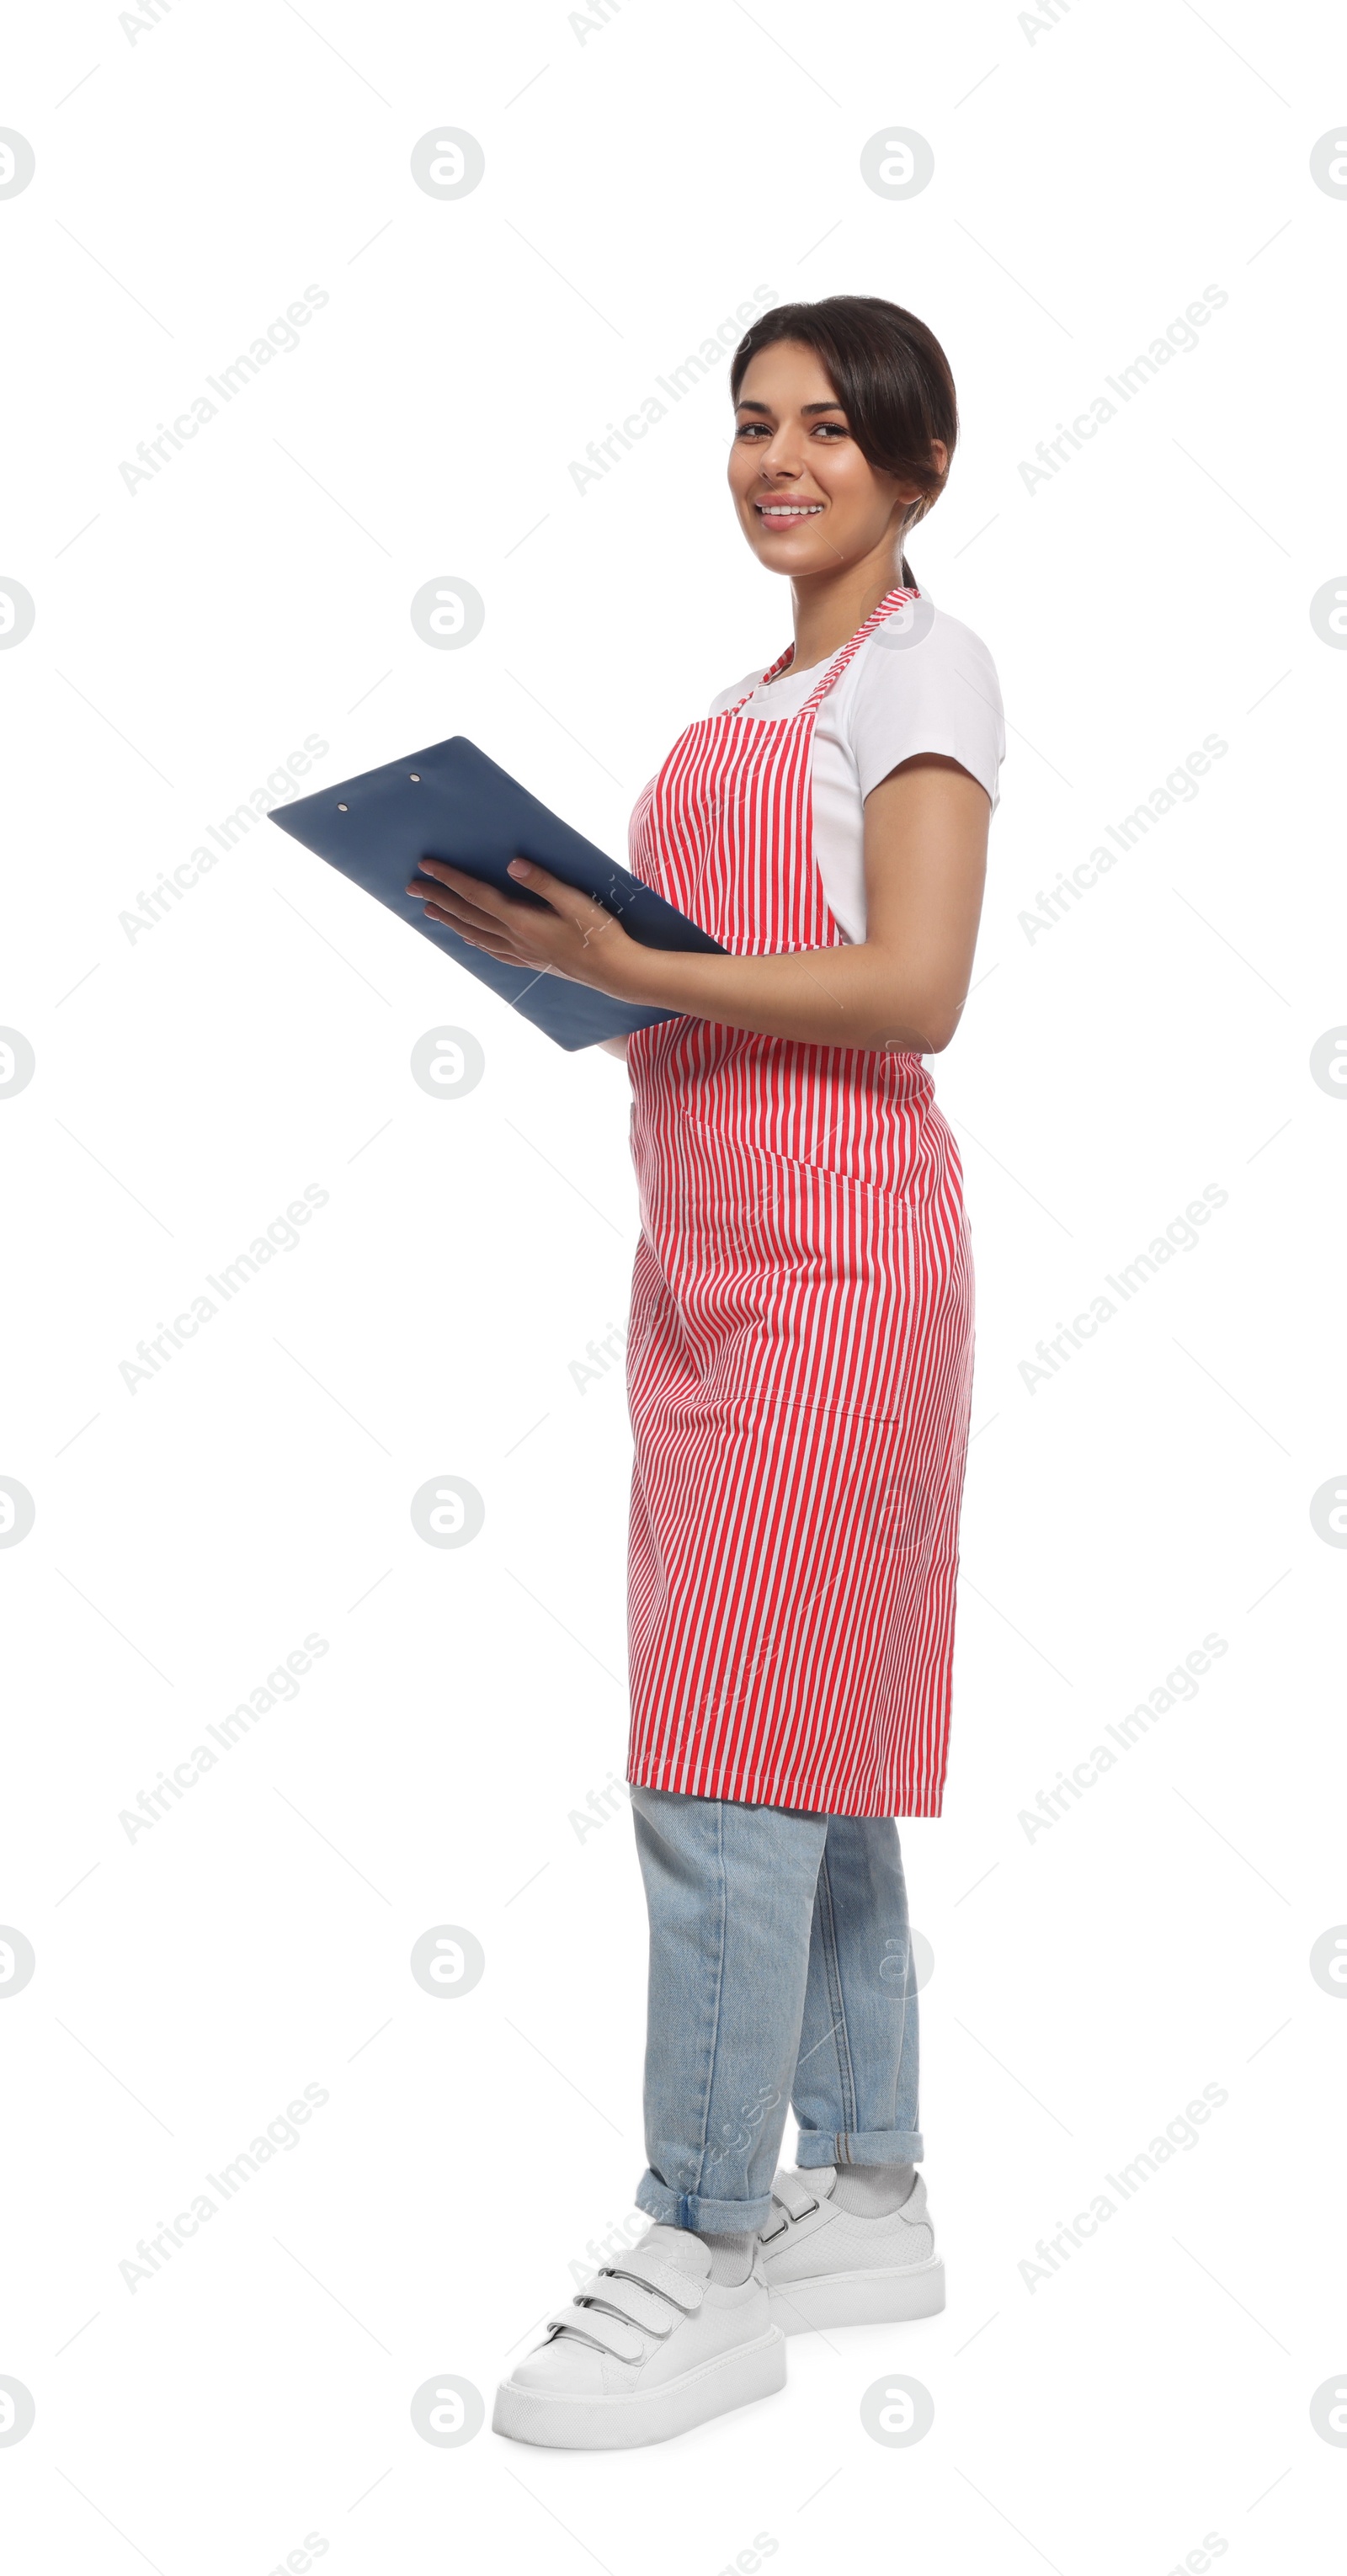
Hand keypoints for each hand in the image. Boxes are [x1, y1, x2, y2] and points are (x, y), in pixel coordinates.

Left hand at [405, 856, 644, 998]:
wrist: (616, 972)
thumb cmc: (600, 933)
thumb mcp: (575, 901)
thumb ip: (543, 882)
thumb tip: (511, 864)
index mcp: (521, 920)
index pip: (476, 894)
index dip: (450, 879)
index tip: (427, 866)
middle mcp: (514, 939)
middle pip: (467, 915)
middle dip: (438, 898)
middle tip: (411, 886)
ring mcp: (521, 953)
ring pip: (474, 934)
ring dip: (450, 921)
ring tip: (429, 910)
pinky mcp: (531, 962)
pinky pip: (492, 950)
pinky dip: (474, 941)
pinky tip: (469, 939)